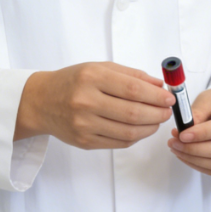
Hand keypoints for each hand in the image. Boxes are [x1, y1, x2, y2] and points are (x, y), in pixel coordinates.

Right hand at [15, 62, 174, 148]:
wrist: (41, 102)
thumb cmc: (73, 81)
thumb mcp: (99, 68)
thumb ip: (131, 75)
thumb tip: (160, 85)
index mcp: (91, 78)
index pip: (133, 90)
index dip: (156, 96)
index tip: (169, 98)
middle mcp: (86, 101)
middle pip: (134, 113)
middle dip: (157, 114)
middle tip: (166, 112)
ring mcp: (84, 124)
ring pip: (130, 132)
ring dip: (150, 128)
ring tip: (157, 120)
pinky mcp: (85, 141)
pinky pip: (120, 142)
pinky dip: (136, 137)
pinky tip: (141, 128)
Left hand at [167, 86, 210, 175]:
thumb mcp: (210, 97)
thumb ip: (198, 112)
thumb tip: (185, 130)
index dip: (202, 134)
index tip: (181, 135)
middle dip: (194, 149)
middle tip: (174, 143)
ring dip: (194, 159)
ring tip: (176, 148)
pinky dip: (198, 165)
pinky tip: (186, 156)